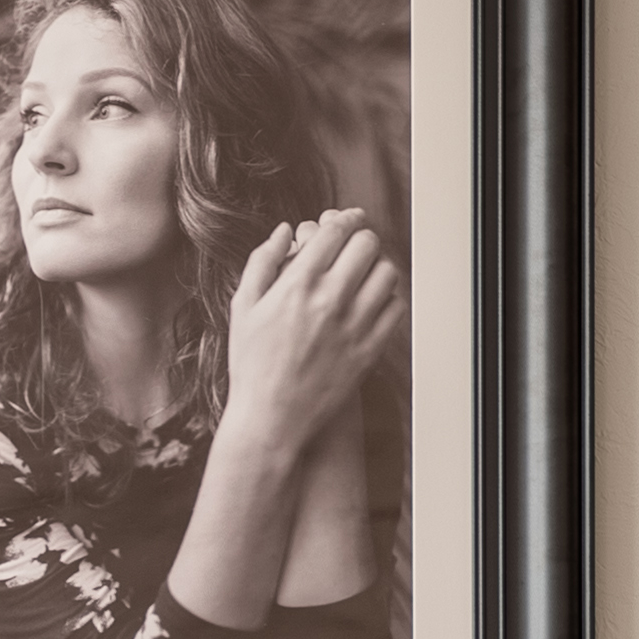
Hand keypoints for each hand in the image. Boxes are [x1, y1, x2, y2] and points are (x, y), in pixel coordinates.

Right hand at [219, 207, 407, 455]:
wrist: (271, 419)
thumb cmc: (251, 364)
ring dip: (377, 267)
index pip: (336, 231)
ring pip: (386, 273)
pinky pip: (395, 309)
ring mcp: (354, 326)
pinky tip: (373, 303)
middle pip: (367, 245)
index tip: (350, 219)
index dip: (346, 218)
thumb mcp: (243, 308)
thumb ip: (262, 262)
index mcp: (298, 284)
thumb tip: (284, 230)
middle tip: (357, 246)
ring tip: (365, 274)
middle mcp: (330, 300)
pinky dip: (388, 299)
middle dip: (362, 239)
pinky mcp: (369, 350)